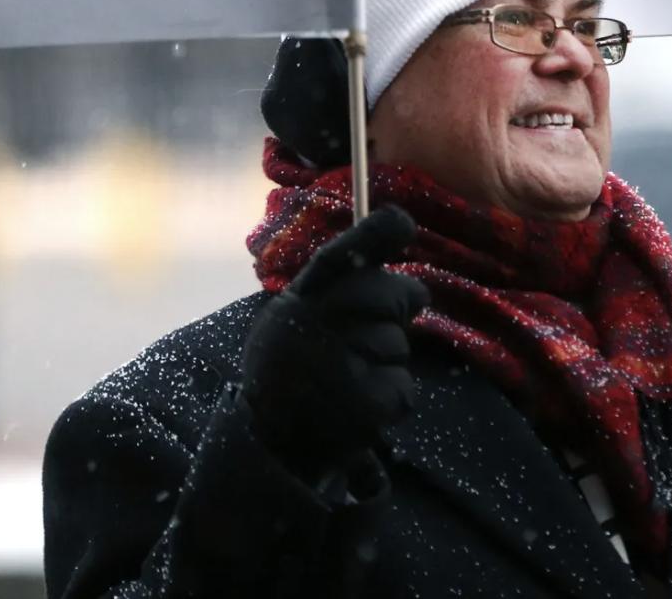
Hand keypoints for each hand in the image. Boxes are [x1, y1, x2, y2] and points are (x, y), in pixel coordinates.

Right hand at [241, 206, 429, 479]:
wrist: (267, 450)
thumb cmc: (288, 376)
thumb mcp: (290, 323)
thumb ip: (329, 291)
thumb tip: (383, 252)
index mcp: (296, 304)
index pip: (338, 257)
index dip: (374, 235)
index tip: (401, 221)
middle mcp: (313, 327)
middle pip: (391, 293)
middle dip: (402, 304)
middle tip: (386, 324)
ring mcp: (339, 365)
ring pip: (399, 343)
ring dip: (389, 360)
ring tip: (351, 379)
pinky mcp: (363, 405)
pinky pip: (404, 387)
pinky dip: (393, 398)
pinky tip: (362, 406)